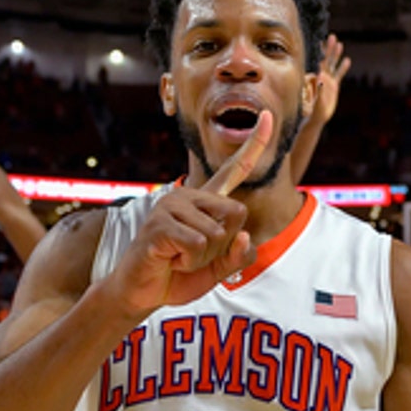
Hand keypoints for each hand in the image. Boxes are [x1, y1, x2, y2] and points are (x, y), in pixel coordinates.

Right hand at [103, 111, 272, 318]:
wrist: (142, 293)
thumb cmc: (178, 276)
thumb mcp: (218, 269)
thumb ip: (238, 256)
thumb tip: (245, 236)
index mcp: (206, 202)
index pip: (234, 170)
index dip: (254, 144)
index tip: (269, 117)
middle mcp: (189, 196)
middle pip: (238, 214)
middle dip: (223, 247)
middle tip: (193, 255)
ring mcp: (171, 205)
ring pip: (217, 234)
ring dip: (201, 259)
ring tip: (178, 258)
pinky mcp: (159, 222)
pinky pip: (196, 244)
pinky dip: (189, 262)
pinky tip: (170, 260)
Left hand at [311, 34, 350, 126]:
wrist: (317, 117)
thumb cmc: (313, 110)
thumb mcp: (317, 101)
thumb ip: (319, 90)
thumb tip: (321, 80)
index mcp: (318, 79)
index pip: (321, 63)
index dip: (322, 53)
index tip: (322, 42)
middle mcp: (323, 78)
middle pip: (328, 60)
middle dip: (330, 49)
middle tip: (332, 36)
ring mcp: (329, 81)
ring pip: (334, 65)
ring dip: (337, 55)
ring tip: (340, 44)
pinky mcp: (334, 86)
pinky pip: (339, 75)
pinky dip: (343, 68)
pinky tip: (347, 60)